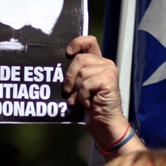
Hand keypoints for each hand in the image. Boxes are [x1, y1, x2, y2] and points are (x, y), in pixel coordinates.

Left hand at [63, 36, 145, 157]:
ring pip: (82, 72)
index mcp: (98, 62)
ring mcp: (109, 71)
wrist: (104, 123)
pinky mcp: (109, 80)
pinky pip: (87, 84)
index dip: (77, 42)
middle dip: (69, 76)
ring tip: (78, 101)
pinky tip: (88, 104)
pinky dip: (83, 96)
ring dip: (77, 90)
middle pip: (80, 58)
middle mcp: (105, 64)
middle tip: (68, 92)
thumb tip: (56, 67)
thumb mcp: (80, 87)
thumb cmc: (91, 107)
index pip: (89, 42)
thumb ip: (75, 74)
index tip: (67, 53)